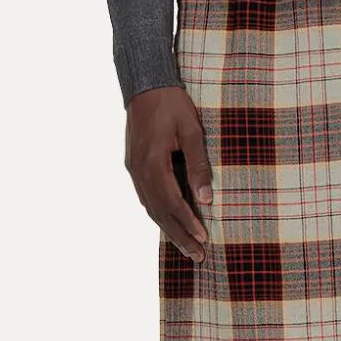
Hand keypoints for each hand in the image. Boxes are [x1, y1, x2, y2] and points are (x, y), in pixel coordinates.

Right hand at [125, 85, 212, 261]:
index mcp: (152, 162)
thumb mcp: (192, 131)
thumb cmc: (171, 103)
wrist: (145, 84)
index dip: (188, 222)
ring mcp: (133, 169)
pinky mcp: (134, 166)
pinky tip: (170, 223)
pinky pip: (146, 197)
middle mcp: (139, 170)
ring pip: (150, 208)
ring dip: (169, 229)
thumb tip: (207, 199)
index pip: (172, 202)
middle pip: (159, 212)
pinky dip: (159, 214)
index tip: (204, 238)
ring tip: (186, 247)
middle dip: (179, 235)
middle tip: (197, 256)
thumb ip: (198, 165)